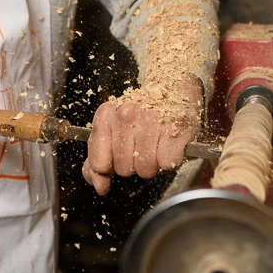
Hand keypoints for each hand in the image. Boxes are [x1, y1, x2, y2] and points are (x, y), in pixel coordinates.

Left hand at [82, 77, 202, 194]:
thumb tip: (99, 186)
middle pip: (124, 169)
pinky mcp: (175, 130)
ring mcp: (151, 122)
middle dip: (132, 164)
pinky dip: (169, 160)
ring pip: (146, 170)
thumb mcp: (111, 129)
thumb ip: (98, 158)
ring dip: (152, 164)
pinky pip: (167, 164)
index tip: (115, 158)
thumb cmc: (139, 113)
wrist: (170, 87)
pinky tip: (167, 143)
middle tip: (139, 146)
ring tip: (154, 144)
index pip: (99, 163)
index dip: (108, 167)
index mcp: (106, 115)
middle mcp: (126, 116)